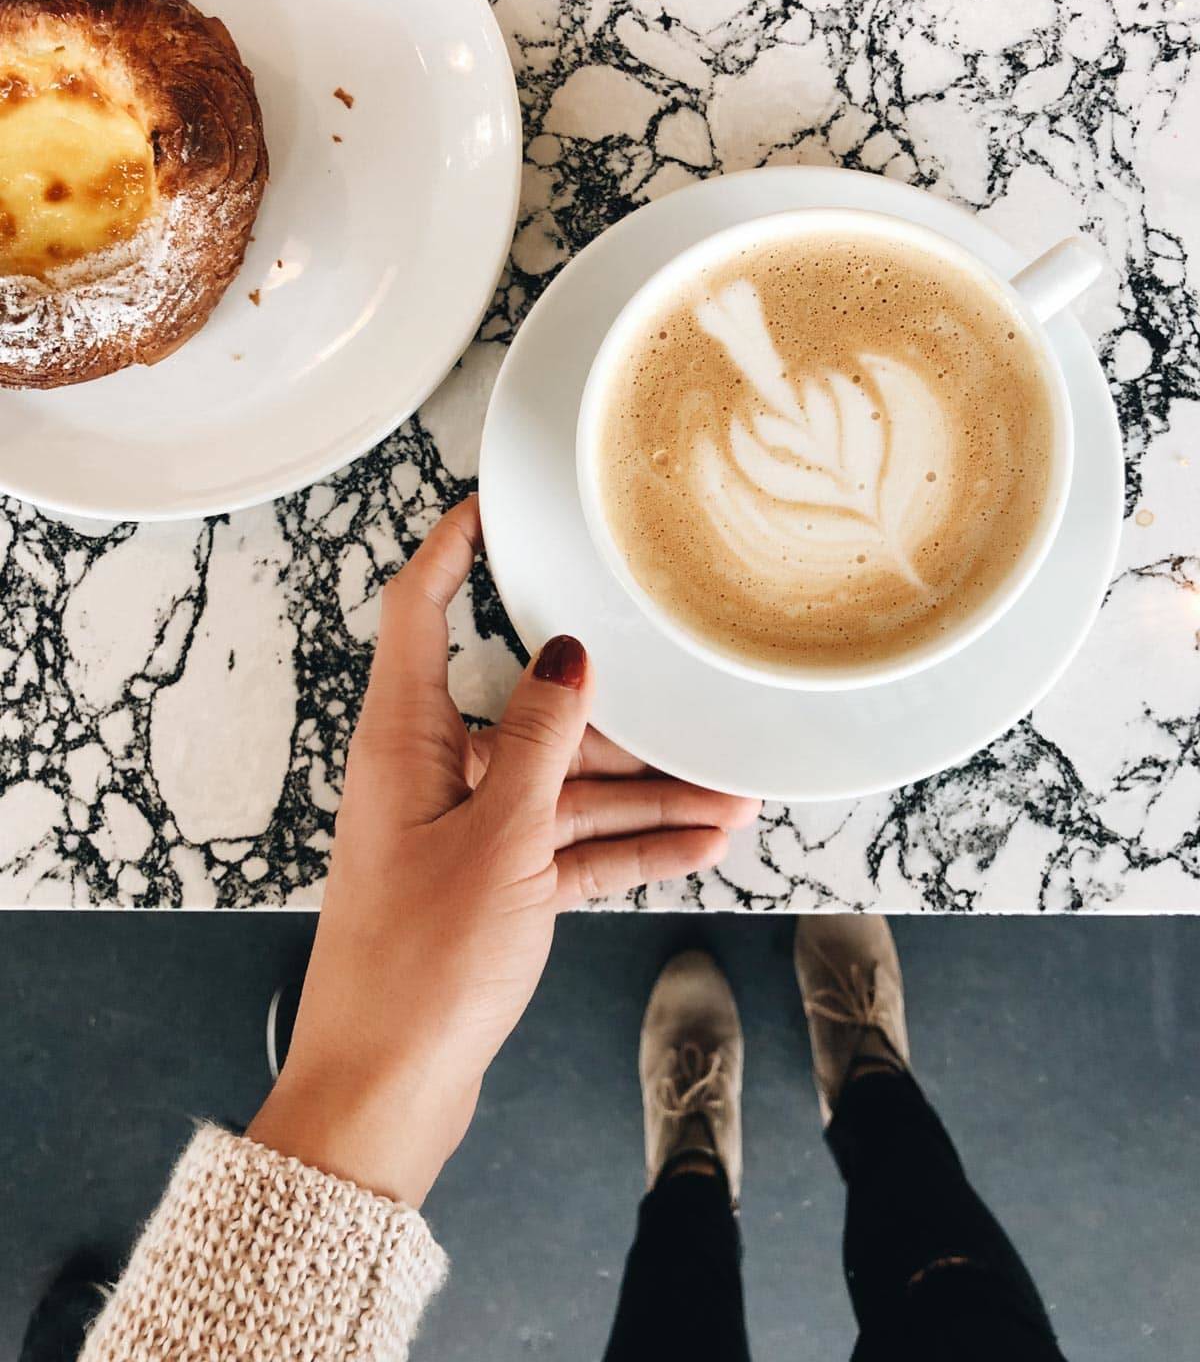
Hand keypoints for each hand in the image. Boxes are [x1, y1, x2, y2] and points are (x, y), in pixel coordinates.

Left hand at [248, 495, 759, 1204]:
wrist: (387, 1091)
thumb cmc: (419, 966)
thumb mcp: (498, 839)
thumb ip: (538, 742)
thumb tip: (566, 655)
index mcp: (404, 743)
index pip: (420, 612)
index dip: (451, 549)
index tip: (491, 504)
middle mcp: (430, 776)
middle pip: (530, 714)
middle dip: (617, 715)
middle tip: (690, 697)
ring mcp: (462, 833)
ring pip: (564, 787)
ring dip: (644, 793)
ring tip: (732, 792)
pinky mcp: (490, 887)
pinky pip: (570, 847)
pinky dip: (628, 846)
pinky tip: (702, 843)